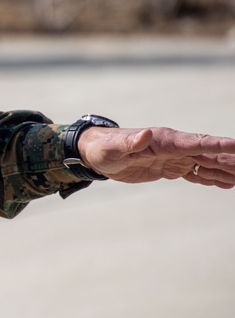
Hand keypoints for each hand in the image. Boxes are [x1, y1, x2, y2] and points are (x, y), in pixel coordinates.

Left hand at [78, 126, 234, 188]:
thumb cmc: (103, 148)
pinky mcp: (169, 168)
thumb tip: (146, 134)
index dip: (220, 145)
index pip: (198, 142)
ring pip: (208, 164)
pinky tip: (227, 182)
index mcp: (164, 140)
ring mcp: (174, 158)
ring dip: (227, 170)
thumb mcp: (113, 148)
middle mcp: (174, 147)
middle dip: (231, 160)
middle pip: (210, 154)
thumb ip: (130, 142)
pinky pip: (196, 173)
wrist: (96, 153)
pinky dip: (213, 178)